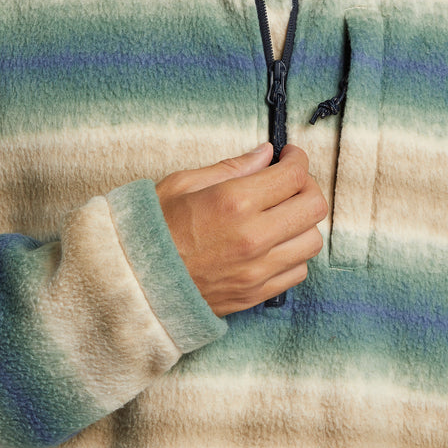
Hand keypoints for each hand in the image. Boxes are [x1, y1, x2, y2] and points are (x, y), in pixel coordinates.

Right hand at [156, 143, 327, 315]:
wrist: (133, 284)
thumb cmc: (151, 231)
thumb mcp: (183, 185)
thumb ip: (232, 168)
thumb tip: (266, 154)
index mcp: (234, 202)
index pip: (294, 175)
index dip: (298, 159)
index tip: (289, 156)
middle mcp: (253, 237)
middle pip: (314, 207)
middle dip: (307, 187)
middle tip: (290, 182)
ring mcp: (257, 269)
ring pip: (312, 241)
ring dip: (303, 223)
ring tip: (282, 215)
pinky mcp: (256, 293)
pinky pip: (298, 271)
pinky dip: (294, 254)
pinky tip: (274, 244)